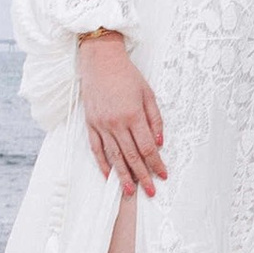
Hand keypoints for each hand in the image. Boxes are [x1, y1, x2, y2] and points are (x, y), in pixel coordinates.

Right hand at [78, 32, 167, 194]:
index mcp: (133, 115)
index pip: (147, 147)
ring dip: (123, 176)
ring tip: (130, 191)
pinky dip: (103, 164)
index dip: (156, 164)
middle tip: (150, 192)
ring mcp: (101, 125)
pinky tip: (109, 176)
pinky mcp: (90, 124)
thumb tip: (159, 142)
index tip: (163, 175)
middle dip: (143, 176)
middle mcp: (116, 123)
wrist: (100, 61)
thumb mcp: (148, 93)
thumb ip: (155, 119)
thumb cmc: (127, 75)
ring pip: (114, 156)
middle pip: (132, 156)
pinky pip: (96, 149)